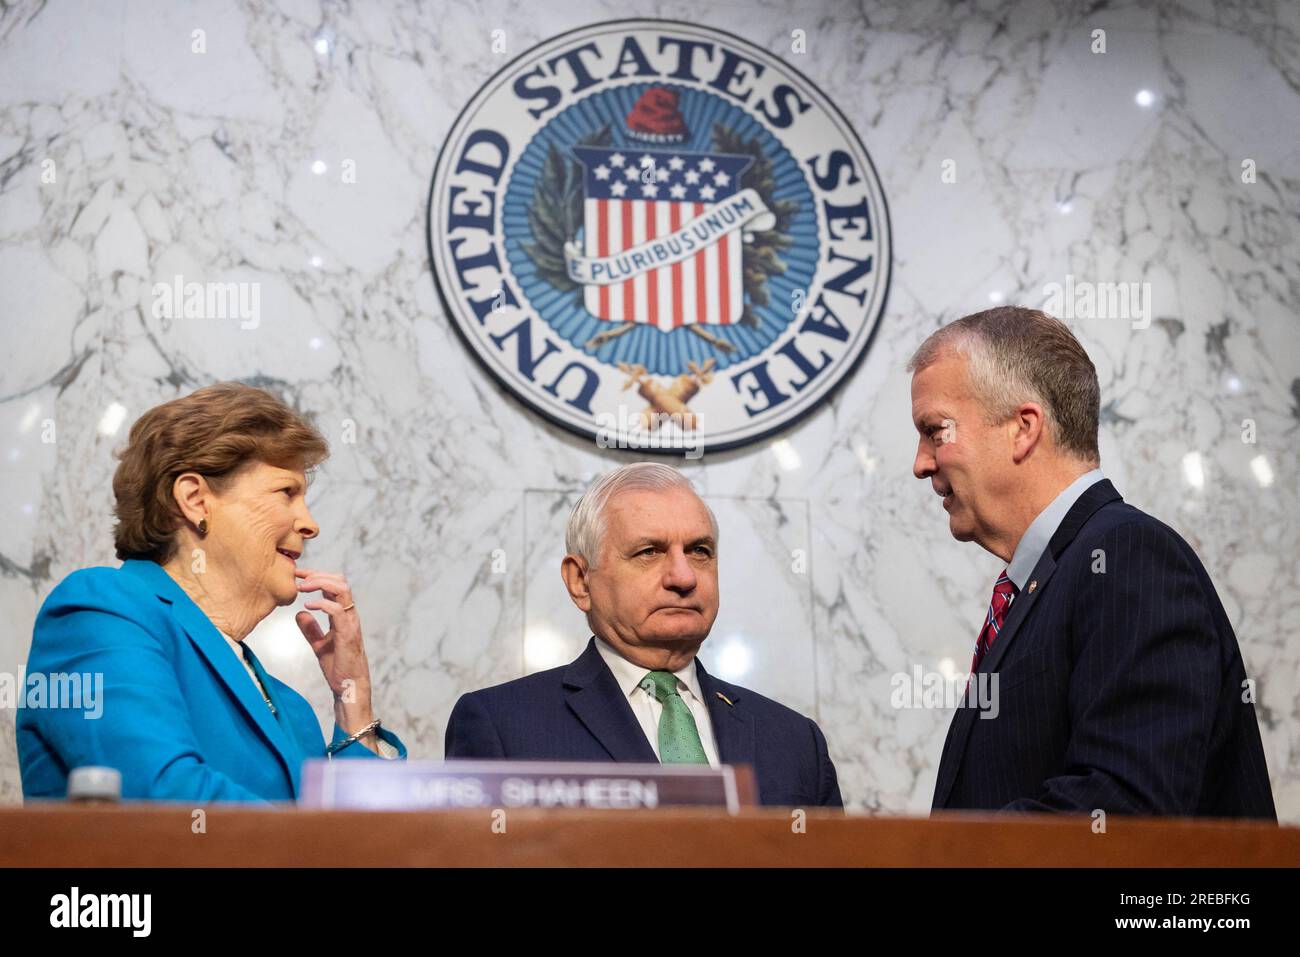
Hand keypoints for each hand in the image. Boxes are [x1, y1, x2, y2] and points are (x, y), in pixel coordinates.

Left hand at [294, 568, 375, 737]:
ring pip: (342, 590)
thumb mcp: (320, 645)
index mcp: (344, 615)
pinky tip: (307, 605)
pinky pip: (337, 610)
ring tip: (302, 587)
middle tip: (298, 577)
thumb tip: (299, 614)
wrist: (348, 686)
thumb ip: (311, 629)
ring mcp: (350, 622)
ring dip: (320, 583)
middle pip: (340, 581)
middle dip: (318, 574)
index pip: (334, 585)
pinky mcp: (347, 633)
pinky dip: (321, 603)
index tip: (298, 575)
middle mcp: (349, 615)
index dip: (317, 576)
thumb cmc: (338, 667)